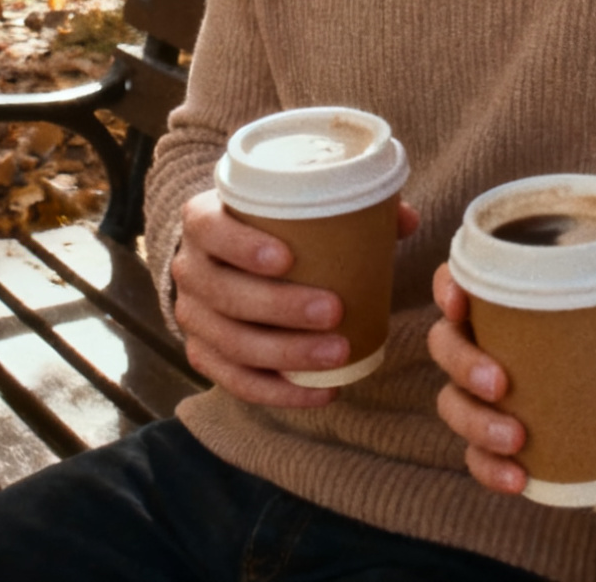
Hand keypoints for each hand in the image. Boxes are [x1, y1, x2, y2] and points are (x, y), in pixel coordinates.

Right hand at [171, 190, 418, 408]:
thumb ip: (352, 204)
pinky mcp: (204, 354)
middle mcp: (190, 269)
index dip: (242, 246)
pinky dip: (279, 390)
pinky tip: (321, 391)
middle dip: (280, 307)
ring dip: (286, 353)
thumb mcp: (298, 204)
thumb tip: (405, 219)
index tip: (287, 258)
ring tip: (339, 353)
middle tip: (334, 310)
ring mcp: (192, 316)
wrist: (225, 253)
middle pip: (225, 294)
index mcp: (203, 221)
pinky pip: (235, 381)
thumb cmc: (273, 222)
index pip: (210, 229)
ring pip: (230, 343)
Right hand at [429, 262, 525, 495]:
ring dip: (475, 422)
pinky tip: (518, 478)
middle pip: (445, 342)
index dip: (448, 286)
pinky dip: (489, 468)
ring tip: (517, 438)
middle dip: (462, 362)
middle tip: (499, 382)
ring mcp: (492, 397)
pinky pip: (475, 458)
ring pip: (452, 402)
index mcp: (521, 303)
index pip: (466, 281)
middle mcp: (494, 344)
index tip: (459, 301)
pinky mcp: (501, 445)